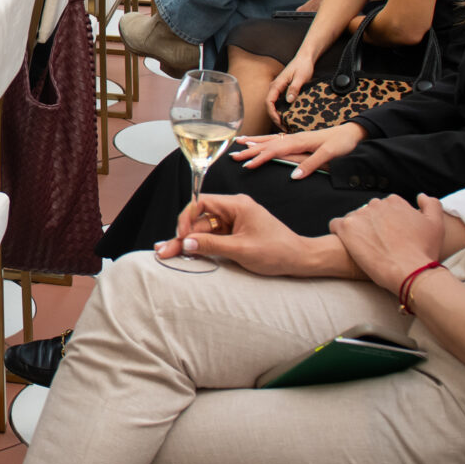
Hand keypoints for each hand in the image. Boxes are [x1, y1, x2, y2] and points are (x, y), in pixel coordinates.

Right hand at [157, 192, 313, 274]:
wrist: (299, 260)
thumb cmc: (277, 251)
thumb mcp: (241, 250)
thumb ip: (211, 245)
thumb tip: (185, 243)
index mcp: (237, 205)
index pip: (201, 203)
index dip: (186, 218)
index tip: (179, 236)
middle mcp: (233, 210)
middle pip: (200, 219)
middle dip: (183, 235)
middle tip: (165, 250)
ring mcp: (234, 222)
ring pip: (204, 229)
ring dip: (189, 242)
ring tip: (170, 254)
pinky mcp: (235, 234)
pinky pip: (212, 237)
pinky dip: (200, 245)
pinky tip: (186, 253)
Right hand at [234, 123, 362, 178]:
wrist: (351, 133)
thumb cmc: (342, 143)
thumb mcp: (330, 154)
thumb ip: (311, 164)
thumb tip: (293, 176)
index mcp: (299, 141)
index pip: (274, 150)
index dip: (259, 157)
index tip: (246, 165)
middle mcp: (293, 138)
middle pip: (267, 144)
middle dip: (249, 150)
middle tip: (232, 156)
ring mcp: (294, 137)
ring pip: (269, 140)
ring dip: (253, 142)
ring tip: (238, 143)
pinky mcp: (297, 139)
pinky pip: (276, 139)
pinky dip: (263, 140)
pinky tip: (258, 141)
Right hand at [266, 55, 316, 124]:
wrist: (305, 58)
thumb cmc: (303, 66)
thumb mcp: (301, 77)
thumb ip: (294, 88)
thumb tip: (289, 100)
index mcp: (277, 84)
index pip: (269, 102)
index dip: (273, 114)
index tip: (280, 122)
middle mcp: (275, 87)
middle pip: (269, 106)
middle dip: (275, 118)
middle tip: (284, 128)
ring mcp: (278, 89)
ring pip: (273, 105)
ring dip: (277, 115)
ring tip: (286, 125)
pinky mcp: (283, 90)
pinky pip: (278, 102)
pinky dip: (281, 111)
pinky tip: (288, 116)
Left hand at [330, 194, 452, 292]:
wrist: (410, 271)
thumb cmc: (424, 251)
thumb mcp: (436, 224)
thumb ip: (431, 204)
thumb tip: (420, 196)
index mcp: (395, 201)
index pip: (385, 208)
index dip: (387, 223)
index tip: (390, 236)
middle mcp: (376, 204)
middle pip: (368, 213)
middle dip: (371, 225)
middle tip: (378, 244)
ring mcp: (360, 215)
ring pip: (353, 219)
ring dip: (357, 230)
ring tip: (365, 248)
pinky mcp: (346, 228)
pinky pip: (335, 225)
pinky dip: (339, 233)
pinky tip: (348, 245)